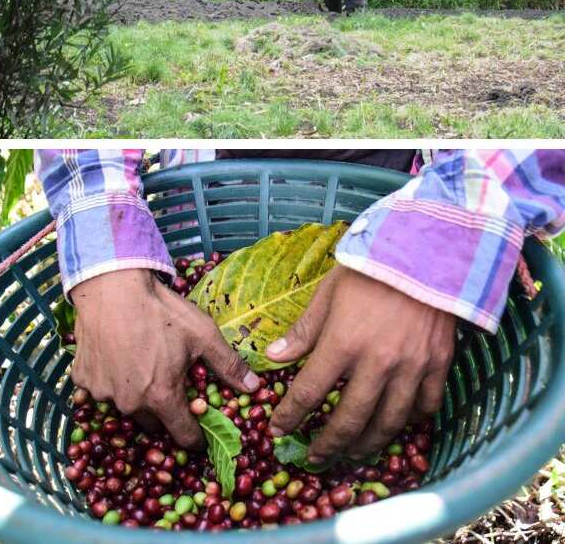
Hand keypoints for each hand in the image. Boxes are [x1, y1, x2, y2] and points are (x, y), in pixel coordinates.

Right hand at [70, 269, 260, 447]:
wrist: (111, 286)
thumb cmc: (160, 310)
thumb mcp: (202, 334)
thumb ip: (228, 364)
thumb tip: (255, 387)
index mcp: (162, 397)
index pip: (184, 436)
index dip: (195, 436)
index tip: (198, 428)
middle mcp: (130, 403)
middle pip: (153, 424)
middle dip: (164, 411)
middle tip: (167, 385)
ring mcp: (103, 392)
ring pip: (125, 406)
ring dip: (134, 395)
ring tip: (139, 365)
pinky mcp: (83, 379)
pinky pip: (100, 389)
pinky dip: (109, 379)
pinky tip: (116, 356)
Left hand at [266, 266, 454, 462]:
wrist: (429, 254)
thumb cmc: (371, 270)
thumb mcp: (328, 294)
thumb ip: (303, 331)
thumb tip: (274, 357)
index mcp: (343, 344)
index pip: (308, 393)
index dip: (290, 416)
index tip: (278, 430)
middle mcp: (377, 364)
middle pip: (349, 420)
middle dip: (328, 445)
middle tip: (314, 458)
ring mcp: (411, 368)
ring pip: (387, 423)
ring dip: (366, 445)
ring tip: (350, 454)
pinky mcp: (438, 366)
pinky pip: (423, 407)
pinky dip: (408, 423)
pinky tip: (393, 426)